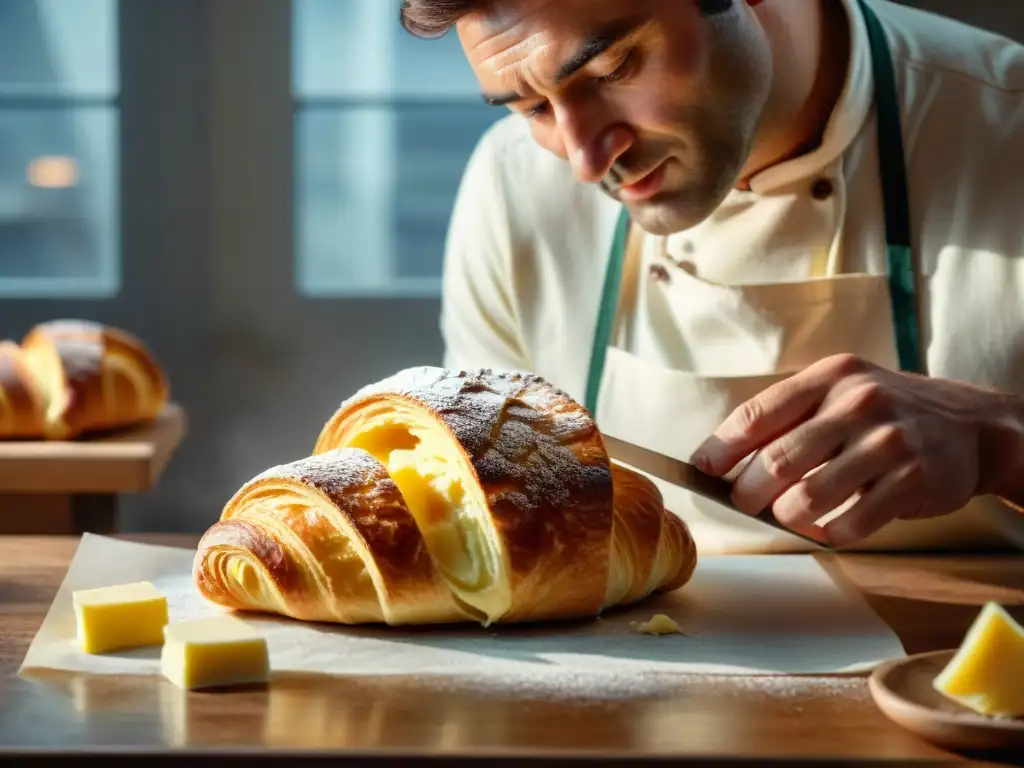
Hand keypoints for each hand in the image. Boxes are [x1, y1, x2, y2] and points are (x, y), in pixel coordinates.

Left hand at [691, 354, 1023, 546]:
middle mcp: (859, 402)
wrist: (971, 426)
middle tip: (742, 503)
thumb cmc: (885, 414)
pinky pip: (850, 523)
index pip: (759, 414)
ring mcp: (888, 441)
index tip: (700, 469)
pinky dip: (827, 534)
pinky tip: (825, 528)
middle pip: (777, 460)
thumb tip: (721, 461)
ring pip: (809, 496)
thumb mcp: (840, 393)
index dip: (722, 447)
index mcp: (830, 377)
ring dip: (786, 516)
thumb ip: (789, 418)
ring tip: (786, 516)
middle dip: (747, 491)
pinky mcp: (913, 480)